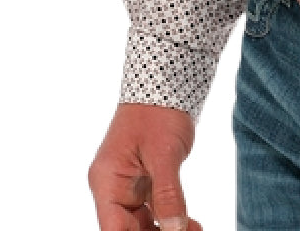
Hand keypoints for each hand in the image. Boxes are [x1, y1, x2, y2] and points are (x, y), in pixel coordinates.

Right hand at [88, 102, 201, 230]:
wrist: (167, 82)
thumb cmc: (159, 111)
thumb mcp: (165, 153)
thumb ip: (167, 194)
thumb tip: (174, 230)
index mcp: (107, 181)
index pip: (114, 228)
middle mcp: (112, 187)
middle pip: (127, 228)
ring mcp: (127, 184)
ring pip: (142, 222)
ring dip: (167, 229)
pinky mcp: (143, 180)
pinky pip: (153, 209)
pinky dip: (171, 218)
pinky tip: (191, 225)